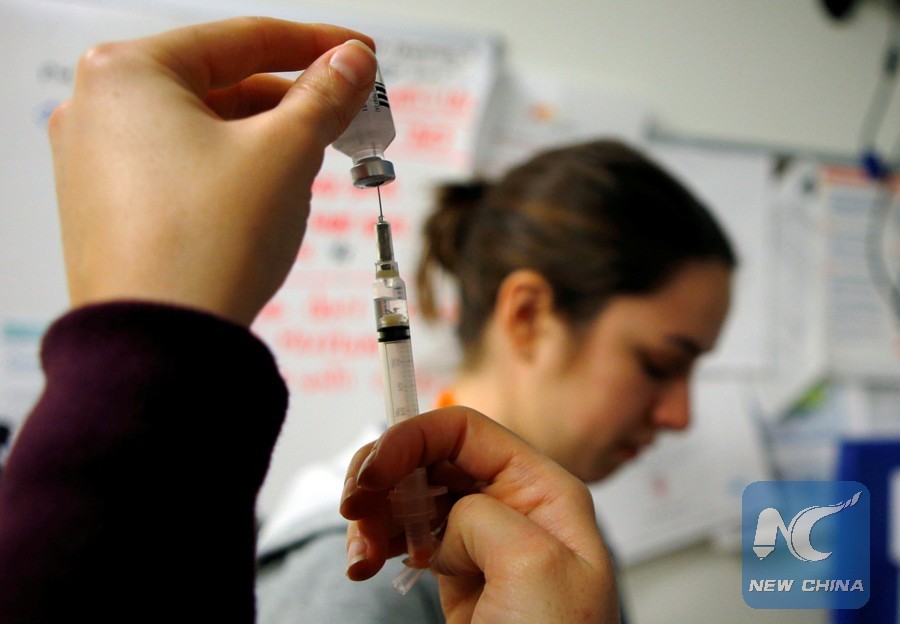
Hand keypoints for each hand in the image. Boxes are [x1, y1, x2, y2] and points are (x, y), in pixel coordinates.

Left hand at [48, 18, 376, 325]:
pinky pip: (182, 168)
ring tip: (315, 161)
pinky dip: (231, 169)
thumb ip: (324, 95)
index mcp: (128, 72)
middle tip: (348, 112)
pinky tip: (269, 193)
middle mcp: (98, 108)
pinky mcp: (109, 208)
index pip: (241, 38)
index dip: (314, 44)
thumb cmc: (209, 243)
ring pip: (203, 130)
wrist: (163, 347)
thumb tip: (352, 62)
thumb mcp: (286, 153)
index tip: (359, 54)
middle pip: (220, 84)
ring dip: (265, 138)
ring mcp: (96, 162)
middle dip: (292, 101)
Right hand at [340, 407, 619, 622]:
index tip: (373, 474)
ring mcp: (480, 540)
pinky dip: (374, 541)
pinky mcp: (455, 573)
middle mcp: (512, 506)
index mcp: (543, 492)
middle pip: (430, 456)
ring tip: (360, 556)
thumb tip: (448, 521)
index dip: (412, 438)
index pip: (466, 432)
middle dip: (384, 474)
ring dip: (372, 512)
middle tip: (355, 508)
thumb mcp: (536, 567)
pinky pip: (404, 534)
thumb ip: (487, 515)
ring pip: (410, 493)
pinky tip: (364, 567)